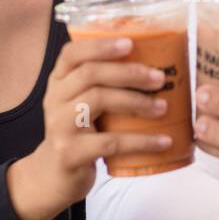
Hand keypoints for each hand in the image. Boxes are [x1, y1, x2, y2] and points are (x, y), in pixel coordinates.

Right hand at [7, 36, 172, 219]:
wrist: (54, 176)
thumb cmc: (80, 132)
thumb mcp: (83, 104)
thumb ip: (103, 85)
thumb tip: (156, 66)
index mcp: (59, 81)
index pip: (72, 53)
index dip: (100, 45)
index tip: (131, 43)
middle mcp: (54, 99)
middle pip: (90, 74)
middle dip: (129, 73)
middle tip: (160, 78)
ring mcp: (59, 126)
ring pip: (98, 101)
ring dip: (136, 102)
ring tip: (163, 107)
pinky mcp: (70, 153)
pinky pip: (110, 142)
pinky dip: (141, 141)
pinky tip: (163, 141)